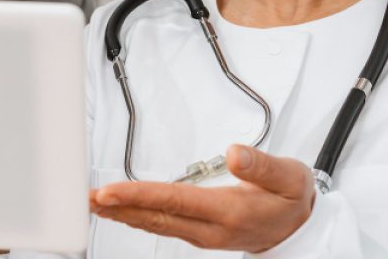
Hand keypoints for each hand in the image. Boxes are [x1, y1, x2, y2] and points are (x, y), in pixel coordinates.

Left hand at [90, 144, 313, 252]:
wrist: (301, 230)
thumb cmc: (291, 199)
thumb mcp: (289, 177)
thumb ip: (261, 165)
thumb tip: (235, 152)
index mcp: (229, 212)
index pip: (174, 201)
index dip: (139, 196)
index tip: (110, 192)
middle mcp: (210, 229)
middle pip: (156, 217)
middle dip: (119, 208)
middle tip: (86, 198)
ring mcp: (203, 235)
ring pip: (155, 225)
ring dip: (122, 214)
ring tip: (92, 203)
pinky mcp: (199, 233)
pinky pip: (162, 225)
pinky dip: (137, 217)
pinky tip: (120, 211)